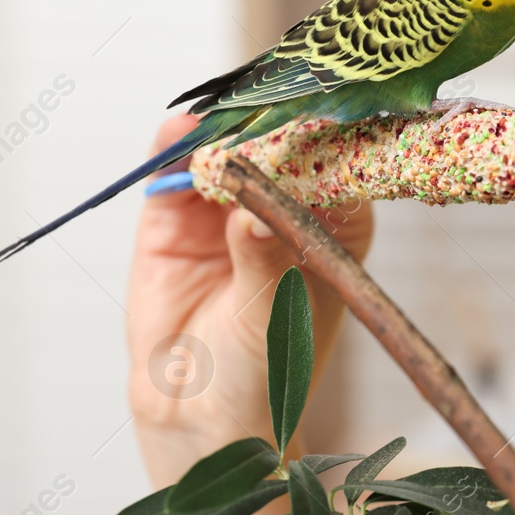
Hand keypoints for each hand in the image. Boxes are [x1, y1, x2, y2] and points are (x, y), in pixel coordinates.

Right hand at [125, 115, 373, 483]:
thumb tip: (254, 214)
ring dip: (221, 129)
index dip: (328, 137)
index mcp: (338, 226)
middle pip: (281, 149)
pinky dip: (174, 150)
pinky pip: (174, 175)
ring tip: (217, 116)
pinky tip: (178, 134)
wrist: (204, 416)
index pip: (340, 167)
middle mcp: (286, 209)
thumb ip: (263, 258)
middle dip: (270, 123)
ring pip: (227, 154)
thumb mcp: (277, 312)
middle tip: (261, 99)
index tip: (320, 108)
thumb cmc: (269, 367)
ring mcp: (228, 210)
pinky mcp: (174, 221)